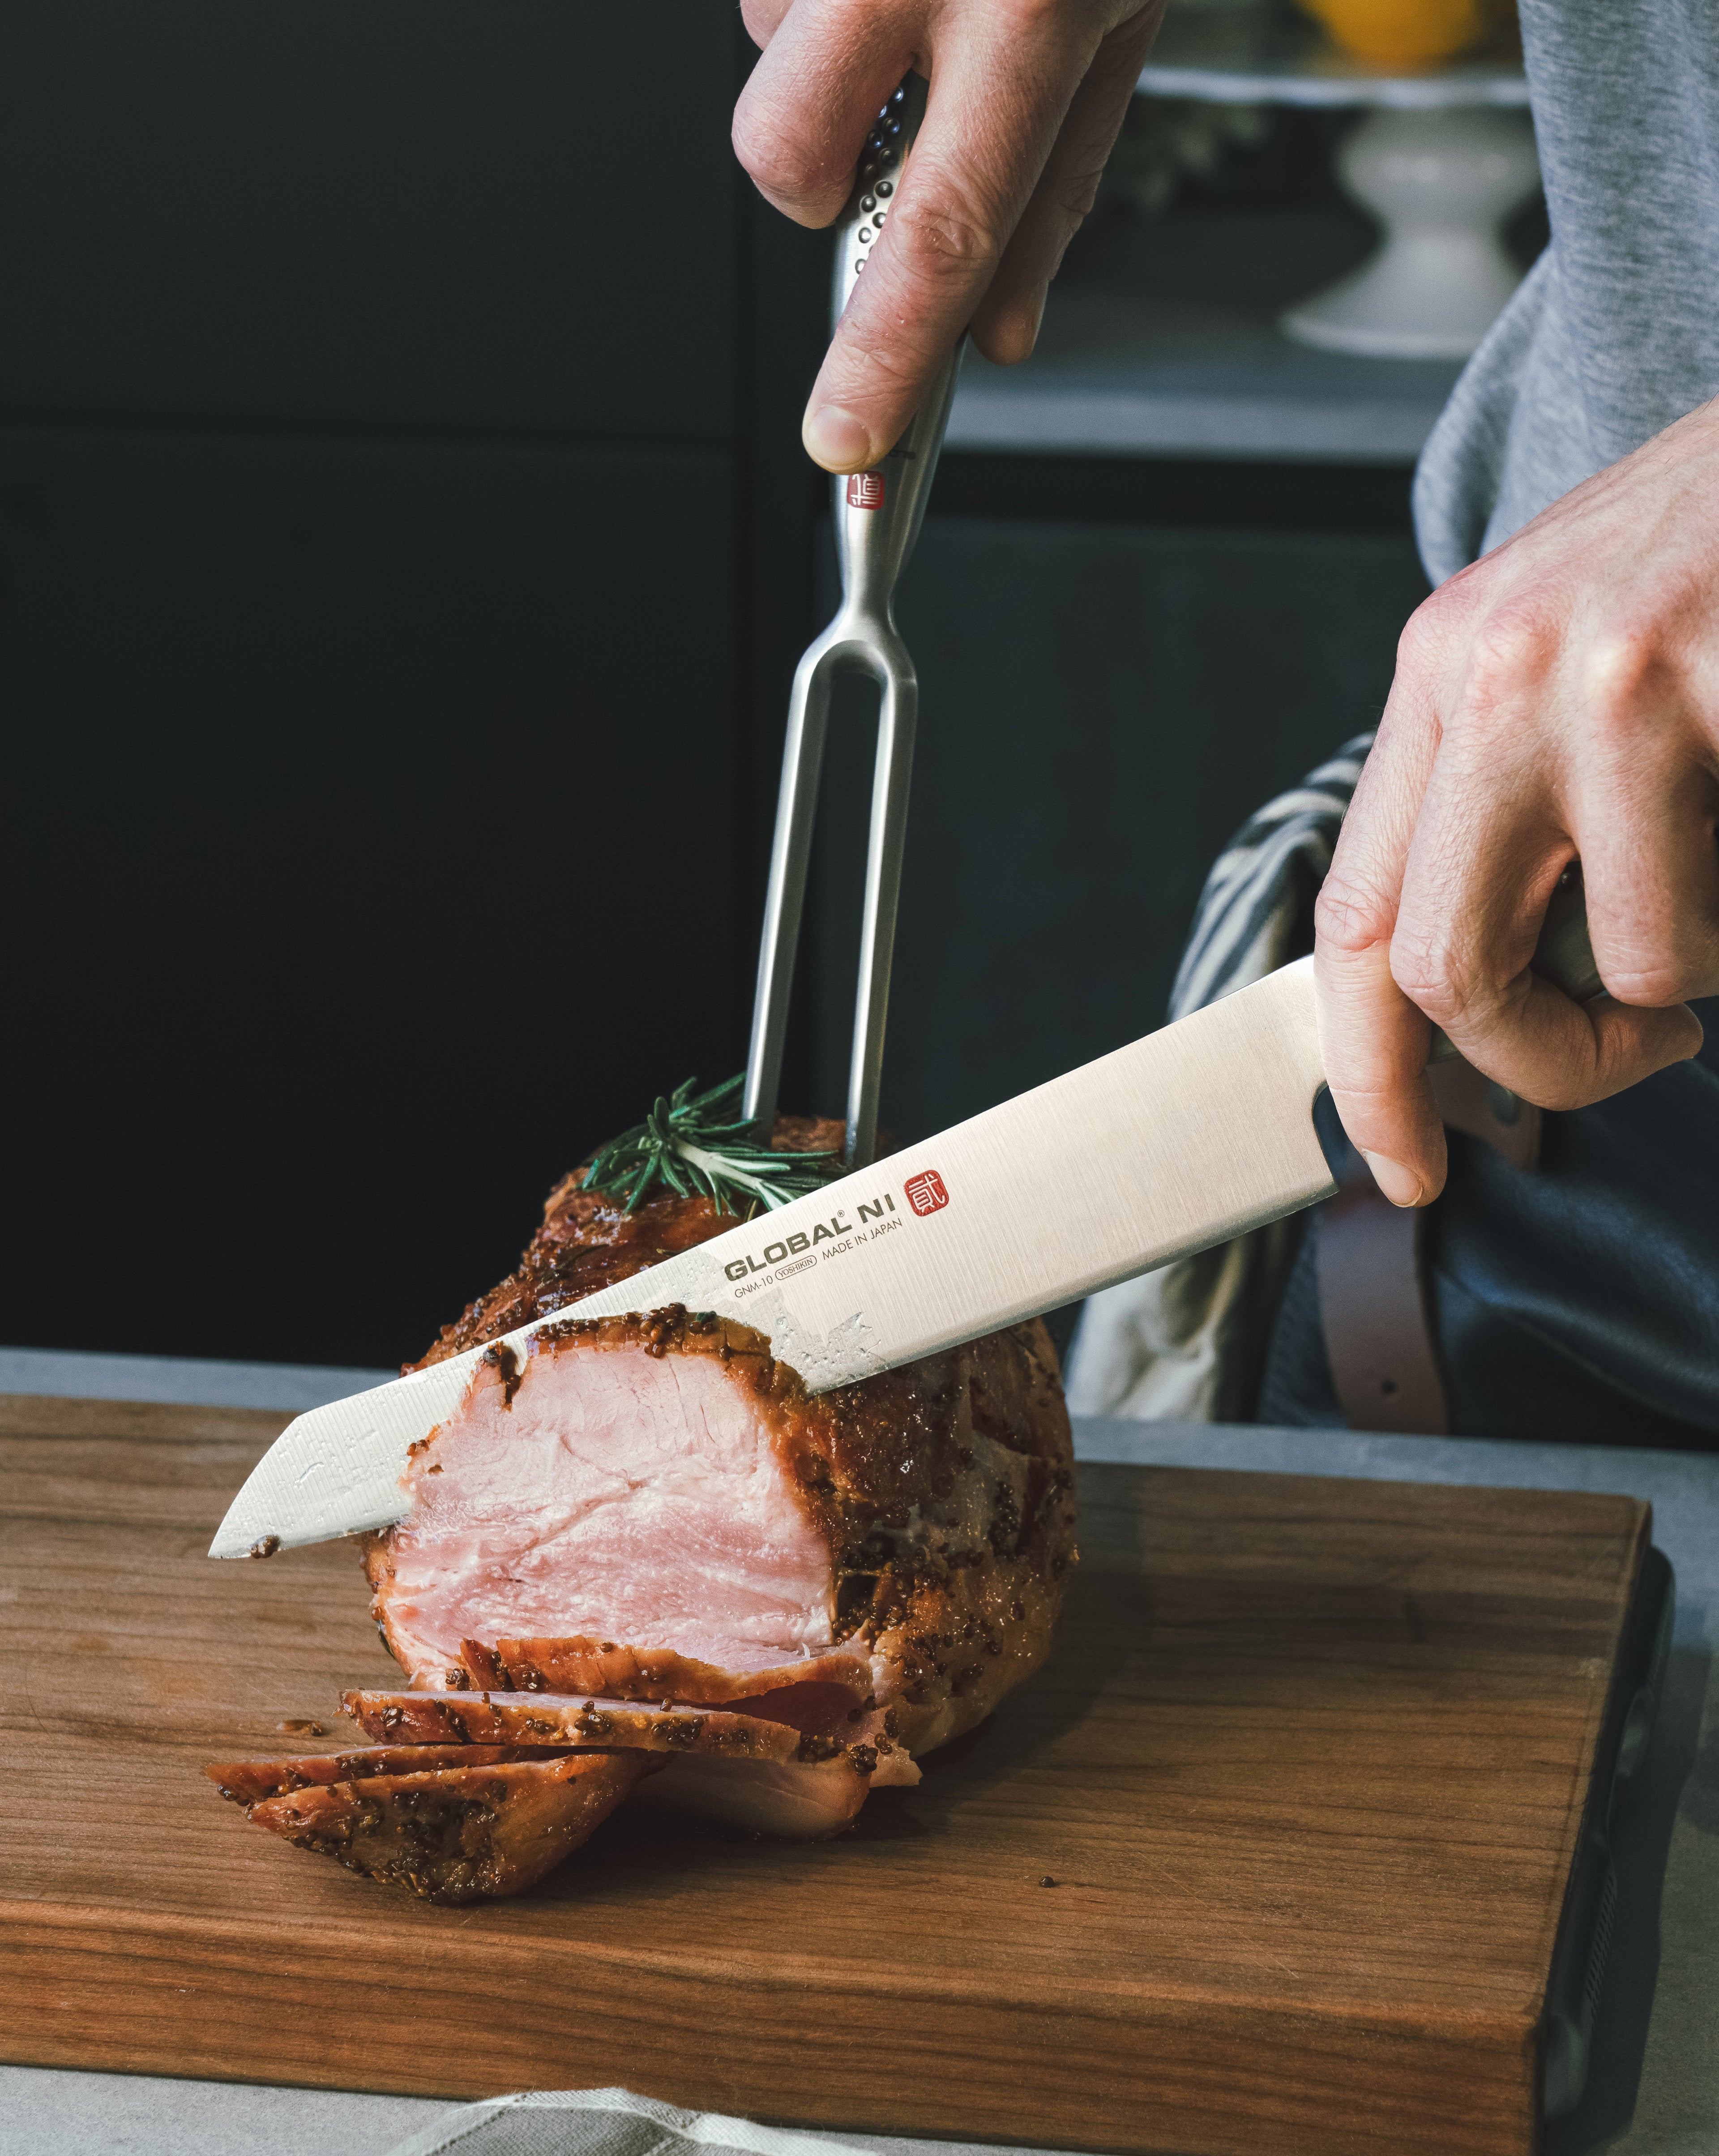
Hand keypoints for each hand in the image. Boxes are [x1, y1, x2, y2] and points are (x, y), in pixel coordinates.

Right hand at [734, 0, 1164, 471]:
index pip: (939, 229)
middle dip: (816, 193)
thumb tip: (997, 333)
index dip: (884, 353)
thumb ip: (1057, 190)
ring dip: (823, 83)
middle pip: (788, 158)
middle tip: (887, 148)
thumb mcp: (1116, 36)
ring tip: (907, 21)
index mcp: (1026, 6)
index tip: (847, 437)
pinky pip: (765, 3)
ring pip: (766, 74)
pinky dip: (814, 13)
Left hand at [1315, 397, 1718, 1206]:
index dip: (1370, 1071)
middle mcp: (1490, 673)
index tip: (1407, 1162)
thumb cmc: (1717, 559)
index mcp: (1441, 673)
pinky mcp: (1698, 688)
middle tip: (1625, 1059)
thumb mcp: (1568, 659)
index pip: (1354, 919)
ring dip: (1690, 978)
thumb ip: (1503, 803)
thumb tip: (1471, 1009)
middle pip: (1439, 973)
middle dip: (1535, 1067)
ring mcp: (1599, 681)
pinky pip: (1701, 918)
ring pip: (1622, 964)